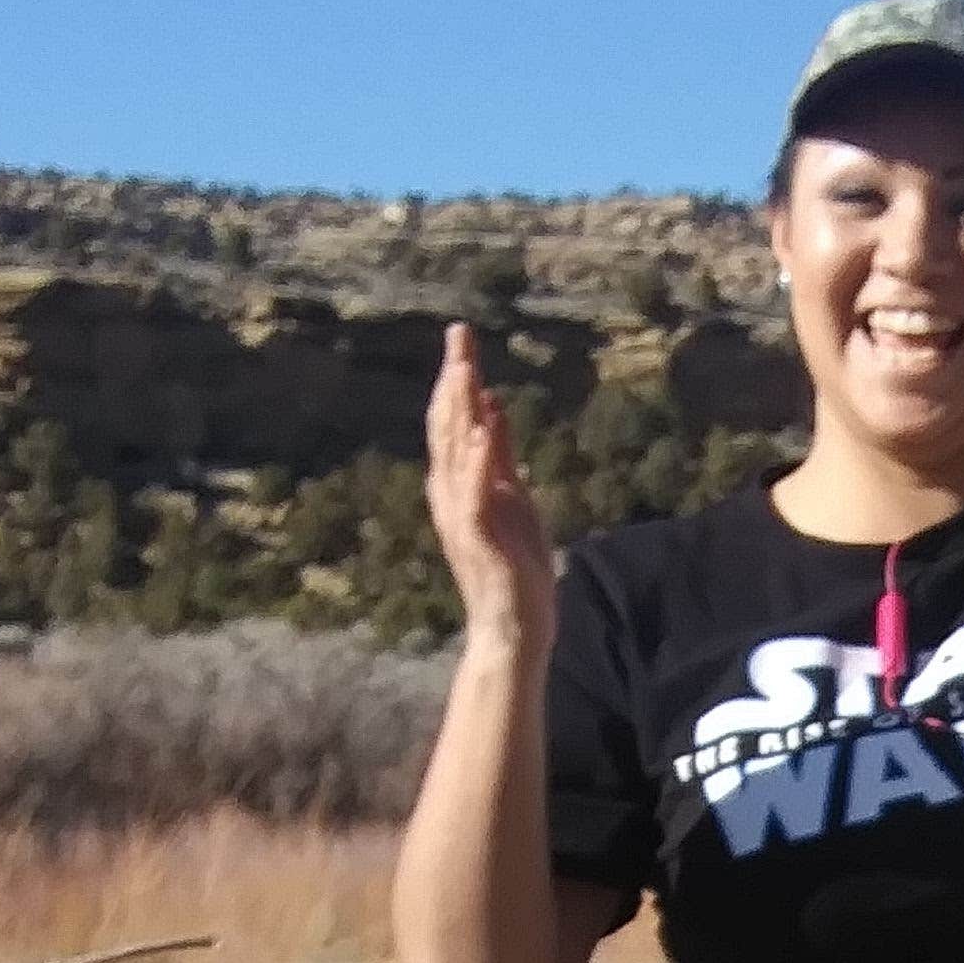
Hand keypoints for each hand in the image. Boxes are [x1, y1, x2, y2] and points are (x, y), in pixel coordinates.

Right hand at [424, 323, 556, 653]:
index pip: (453, 423)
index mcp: (461, 486)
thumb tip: (492, 410)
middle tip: (459, 334)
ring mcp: (462, 515)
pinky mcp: (477, 537)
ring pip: (455, 451)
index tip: (463, 341)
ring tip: (464, 367)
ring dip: (460, 407)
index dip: (457, 381)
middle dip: (455, 378)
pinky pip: (474, 492)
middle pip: (448, 426)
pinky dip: (477, 459)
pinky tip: (482, 428)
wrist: (514, 628)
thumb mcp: (515, 500)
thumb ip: (502, 458)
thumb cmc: (515, 569)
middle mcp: (452, 495)